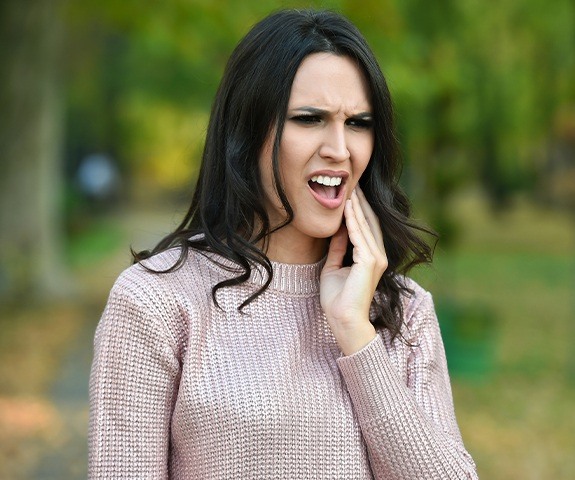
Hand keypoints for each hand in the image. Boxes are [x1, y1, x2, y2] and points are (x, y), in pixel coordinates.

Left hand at [320, 187, 387, 354]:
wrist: (343, 320)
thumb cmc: (338, 299)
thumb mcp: (334, 267)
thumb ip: (338, 249)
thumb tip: (336, 231)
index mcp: (371, 258)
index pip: (365, 228)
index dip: (358, 210)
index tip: (350, 193)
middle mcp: (378, 256)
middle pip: (369, 222)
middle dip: (360, 203)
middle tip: (353, 183)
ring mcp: (376, 258)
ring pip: (365, 226)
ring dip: (356, 206)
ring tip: (349, 189)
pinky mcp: (370, 262)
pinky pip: (359, 235)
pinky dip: (352, 220)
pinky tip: (347, 207)